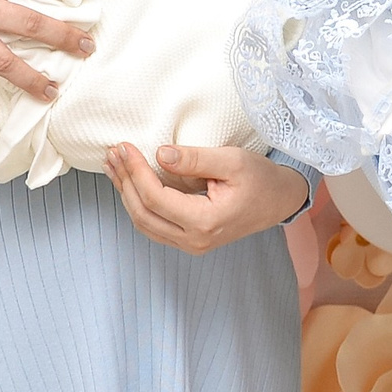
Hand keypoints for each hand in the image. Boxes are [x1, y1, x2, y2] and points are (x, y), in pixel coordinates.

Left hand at [104, 143, 309, 254]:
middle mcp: (194, 241)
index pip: (157, 198)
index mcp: (206, 222)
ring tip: (114, 165)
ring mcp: (190, 244)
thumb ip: (195, 159)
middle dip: (125, 181)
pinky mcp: (189, 240)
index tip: (124, 146)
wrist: (279, 201)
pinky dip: (138, 202)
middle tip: (113, 152)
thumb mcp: (232, 161)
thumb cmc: (260, 179)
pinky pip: (153, 225)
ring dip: (126, 193)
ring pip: (144, 222)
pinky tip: (129, 182)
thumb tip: (159, 154)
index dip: (136, 171)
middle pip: (143, 213)